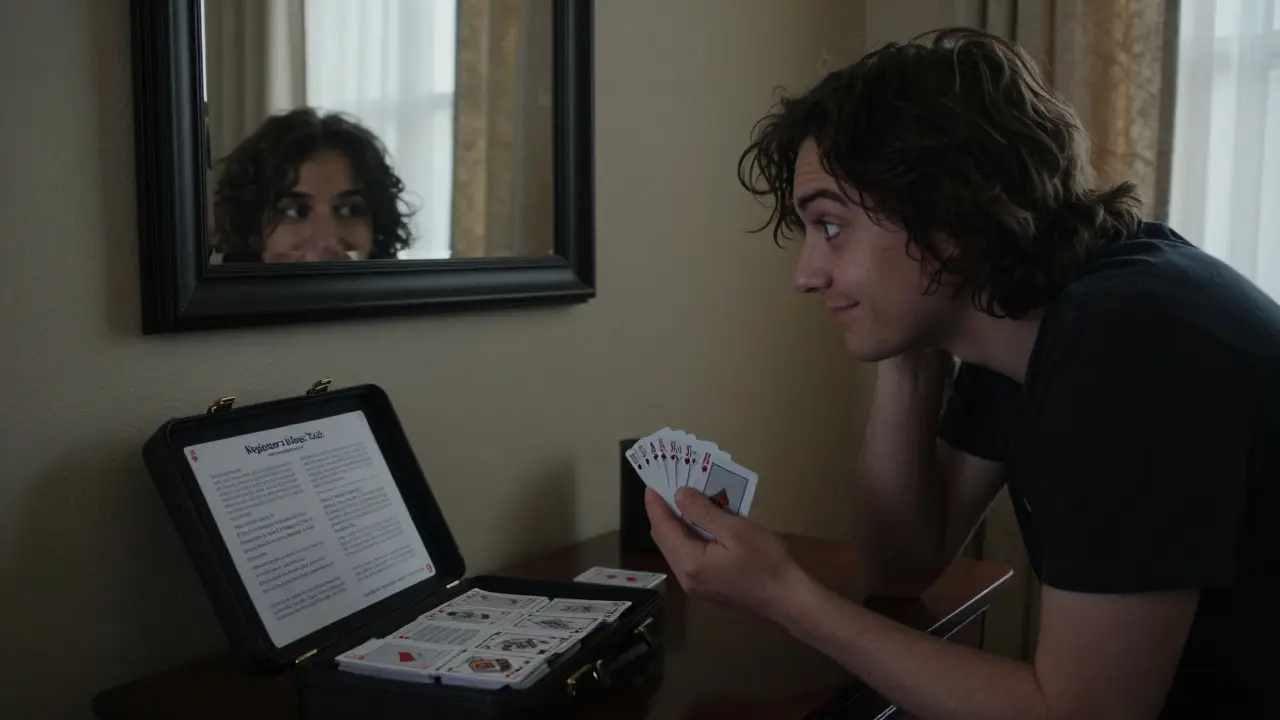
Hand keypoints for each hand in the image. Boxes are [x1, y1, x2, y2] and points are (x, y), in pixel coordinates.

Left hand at [644, 486, 806, 619]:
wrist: (789, 600)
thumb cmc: (767, 562)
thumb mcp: (736, 530)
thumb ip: (704, 512)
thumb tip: (679, 495)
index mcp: (690, 562)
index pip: (662, 529)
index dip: (655, 505)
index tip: (651, 484)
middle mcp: (686, 578)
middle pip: (664, 541)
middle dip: (663, 514)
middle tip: (668, 488)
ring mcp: (696, 587)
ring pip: (676, 551)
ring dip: (677, 527)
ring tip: (684, 502)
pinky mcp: (707, 589)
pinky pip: (688, 559)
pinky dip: (689, 539)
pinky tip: (701, 526)